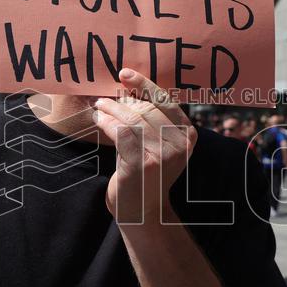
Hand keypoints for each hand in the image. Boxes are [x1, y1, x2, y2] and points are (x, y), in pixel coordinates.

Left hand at [92, 69, 195, 220]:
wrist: (143, 212)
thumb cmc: (147, 175)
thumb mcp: (159, 145)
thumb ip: (154, 121)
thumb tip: (130, 89)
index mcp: (188, 135)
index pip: (166, 100)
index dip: (145, 84)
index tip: (126, 74)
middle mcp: (180, 144)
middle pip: (146, 109)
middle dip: (122, 100)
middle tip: (104, 98)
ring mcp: (163, 154)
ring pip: (132, 118)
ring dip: (111, 109)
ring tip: (99, 107)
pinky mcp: (143, 163)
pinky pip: (122, 132)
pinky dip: (107, 122)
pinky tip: (99, 120)